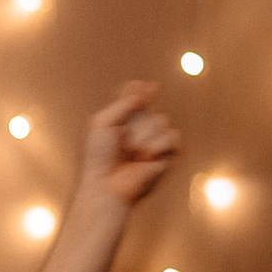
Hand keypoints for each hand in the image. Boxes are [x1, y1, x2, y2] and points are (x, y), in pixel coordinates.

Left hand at [80, 82, 181, 207]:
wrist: (107, 185)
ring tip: (132, 153)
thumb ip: (123, 103)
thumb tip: (142, 86)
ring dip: (144, 137)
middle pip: (149, 108)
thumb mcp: (102, 122)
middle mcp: (139, 128)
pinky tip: (146, 157)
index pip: (136, 96)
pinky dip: (158, 146)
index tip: (145, 86)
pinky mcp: (167, 155)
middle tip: (122, 140)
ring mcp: (153, 141)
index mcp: (122, 119)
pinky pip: (172, 137)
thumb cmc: (99, 157)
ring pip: (161, 121)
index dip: (140, 90)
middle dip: (136, 122)